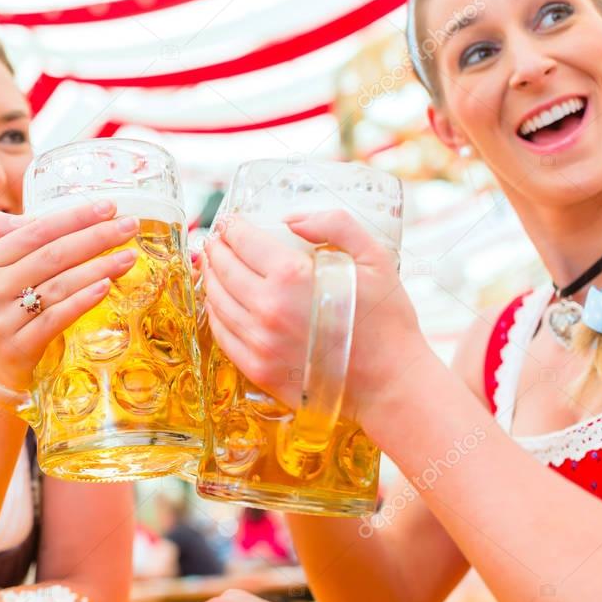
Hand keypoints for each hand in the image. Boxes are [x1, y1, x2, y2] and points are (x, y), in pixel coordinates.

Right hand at [0, 201, 138, 390]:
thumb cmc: (2, 305)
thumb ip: (11, 234)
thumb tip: (48, 216)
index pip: (35, 232)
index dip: (74, 217)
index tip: (108, 207)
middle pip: (51, 256)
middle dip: (95, 237)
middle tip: (129, 226)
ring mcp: (1, 321)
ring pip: (58, 286)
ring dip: (99, 267)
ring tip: (129, 256)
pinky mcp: (17, 347)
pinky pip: (56, 318)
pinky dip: (83, 300)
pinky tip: (107, 286)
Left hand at [201, 210, 427, 425]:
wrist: (390, 383)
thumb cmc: (386, 320)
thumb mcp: (374, 258)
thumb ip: (335, 225)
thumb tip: (290, 218)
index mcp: (292, 276)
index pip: (244, 241)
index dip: (232, 227)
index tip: (228, 220)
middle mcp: (267, 308)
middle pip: (223, 269)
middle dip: (216, 249)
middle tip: (216, 240)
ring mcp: (258, 342)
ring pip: (217, 301)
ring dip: (211, 279)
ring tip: (213, 267)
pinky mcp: (256, 369)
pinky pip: (222, 335)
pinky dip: (216, 313)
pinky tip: (220, 303)